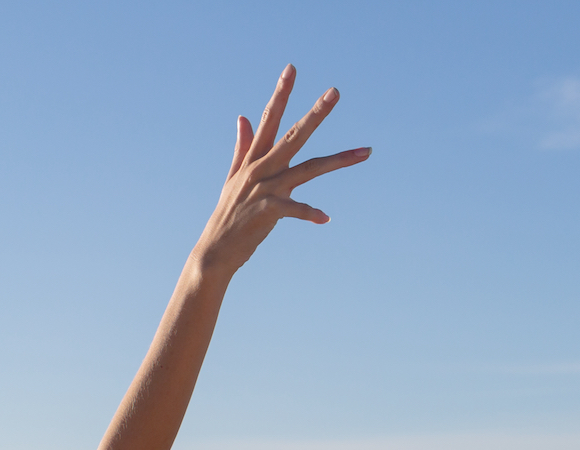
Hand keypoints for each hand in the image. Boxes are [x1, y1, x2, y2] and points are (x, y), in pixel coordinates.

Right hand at [194, 65, 369, 276]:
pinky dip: (310, 213)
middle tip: (335, 92)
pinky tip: (325, 218)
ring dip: (337, 160)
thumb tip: (243, 116)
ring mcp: (264, 189)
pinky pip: (294, 208)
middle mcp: (260, 169)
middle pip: (293, 136)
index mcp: (252, 159)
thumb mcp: (233, 177)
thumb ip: (241, 146)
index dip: (280, 93)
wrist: (215, 250)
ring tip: (365, 152)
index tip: (292, 68)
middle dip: (315, 114)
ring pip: (307, 169)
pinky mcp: (267, 212)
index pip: (269, 119)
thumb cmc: (229, 215)